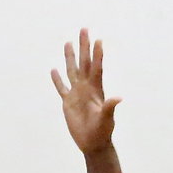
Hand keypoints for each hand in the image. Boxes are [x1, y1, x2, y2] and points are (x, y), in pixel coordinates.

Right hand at [51, 28, 121, 153]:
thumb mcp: (107, 119)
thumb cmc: (102, 132)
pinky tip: (54, 70)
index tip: (98, 39)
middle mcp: (86, 88)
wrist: (93, 144)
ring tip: (68, 42)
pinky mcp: (68, 103)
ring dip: (70, 57)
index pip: (96, 68)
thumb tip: (119, 98)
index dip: (97, 54)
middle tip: (84, 29)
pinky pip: (61, 88)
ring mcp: (76, 94)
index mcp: (96, 90)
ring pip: (72, 71)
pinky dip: (57, 80)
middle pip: (84, 63)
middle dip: (84, 46)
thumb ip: (110, 107)